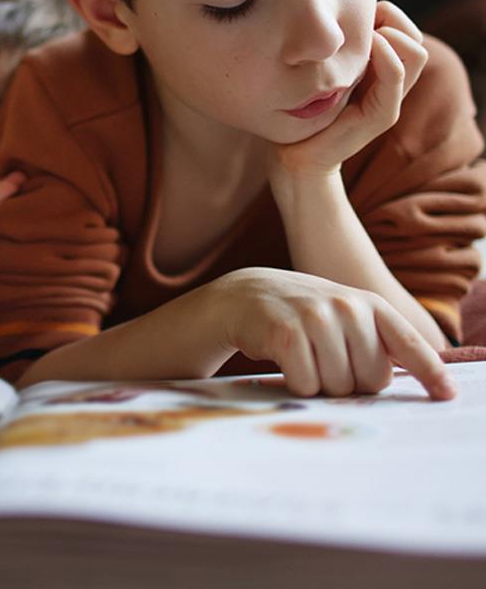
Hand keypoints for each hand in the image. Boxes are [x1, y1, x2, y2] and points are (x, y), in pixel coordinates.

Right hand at [215, 268, 454, 399]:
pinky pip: (306, 385)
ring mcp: (315, 318)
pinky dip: (296, 384)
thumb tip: (419, 382)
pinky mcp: (285, 334)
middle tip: (327, 362)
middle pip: (371, 380)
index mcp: (368, 304)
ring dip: (320, 384)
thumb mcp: (343, 314)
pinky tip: (285, 361)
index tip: (448, 396)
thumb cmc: (301, 313)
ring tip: (303, 358)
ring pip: (337, 386)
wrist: (242, 296)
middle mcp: (346, 307)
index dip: (432, 373)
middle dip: (351, 383)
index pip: (409, 343)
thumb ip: (377, 340)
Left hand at [273, 1, 427, 176]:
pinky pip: (396, 77)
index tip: (352, 13)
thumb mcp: (316, 71)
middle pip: (414, 37)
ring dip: (394, 32)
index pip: (404, 30)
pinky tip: (368, 44)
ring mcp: (389, 101)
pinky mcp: (380, 116)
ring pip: (416, 53)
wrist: (292, 156)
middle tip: (359, 19)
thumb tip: (322, 12)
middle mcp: (390, 84)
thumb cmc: (298, 110)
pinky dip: (387, 55)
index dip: (385, 13)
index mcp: (378, 72)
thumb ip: (330, 50)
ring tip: (364, 32)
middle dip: (393, 17)